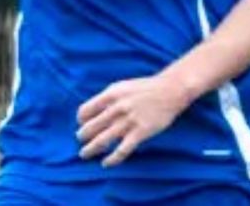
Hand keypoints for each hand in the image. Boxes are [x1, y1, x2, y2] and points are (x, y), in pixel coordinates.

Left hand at [76, 73, 190, 167]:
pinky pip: (121, 151)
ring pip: (102, 140)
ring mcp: (128, 121)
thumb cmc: (145, 87)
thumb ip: (108, 97)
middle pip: (91, 127)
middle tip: (80, 141)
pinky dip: (111, 159)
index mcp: (111, 94)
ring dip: (90, 149)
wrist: (169, 90)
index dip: (81, 119)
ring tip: (84, 154)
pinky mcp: (139, 133)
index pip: (86, 110)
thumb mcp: (122, 86)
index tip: (82, 124)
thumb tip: (93, 111)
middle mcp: (117, 108)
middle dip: (82, 136)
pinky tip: (106, 163)